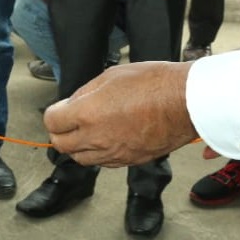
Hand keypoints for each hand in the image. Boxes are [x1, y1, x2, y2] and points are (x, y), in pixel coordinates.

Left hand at [43, 61, 196, 166]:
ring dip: (78, 146)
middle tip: (69, 121)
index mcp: (87, 114)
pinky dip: (99, 154)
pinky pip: (104, 163)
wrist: (188, 102)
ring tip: (88, 131)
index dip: (54, 114)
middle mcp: (96, 138)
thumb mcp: (110, 76)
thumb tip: (71, 103)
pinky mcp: (130, 160)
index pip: (52, 122)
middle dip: (60, 132)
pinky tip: (107, 140)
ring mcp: (114, 153)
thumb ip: (85, 93)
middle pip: (61, 145)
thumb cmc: (154, 83)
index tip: (61, 108)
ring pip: (81, 159)